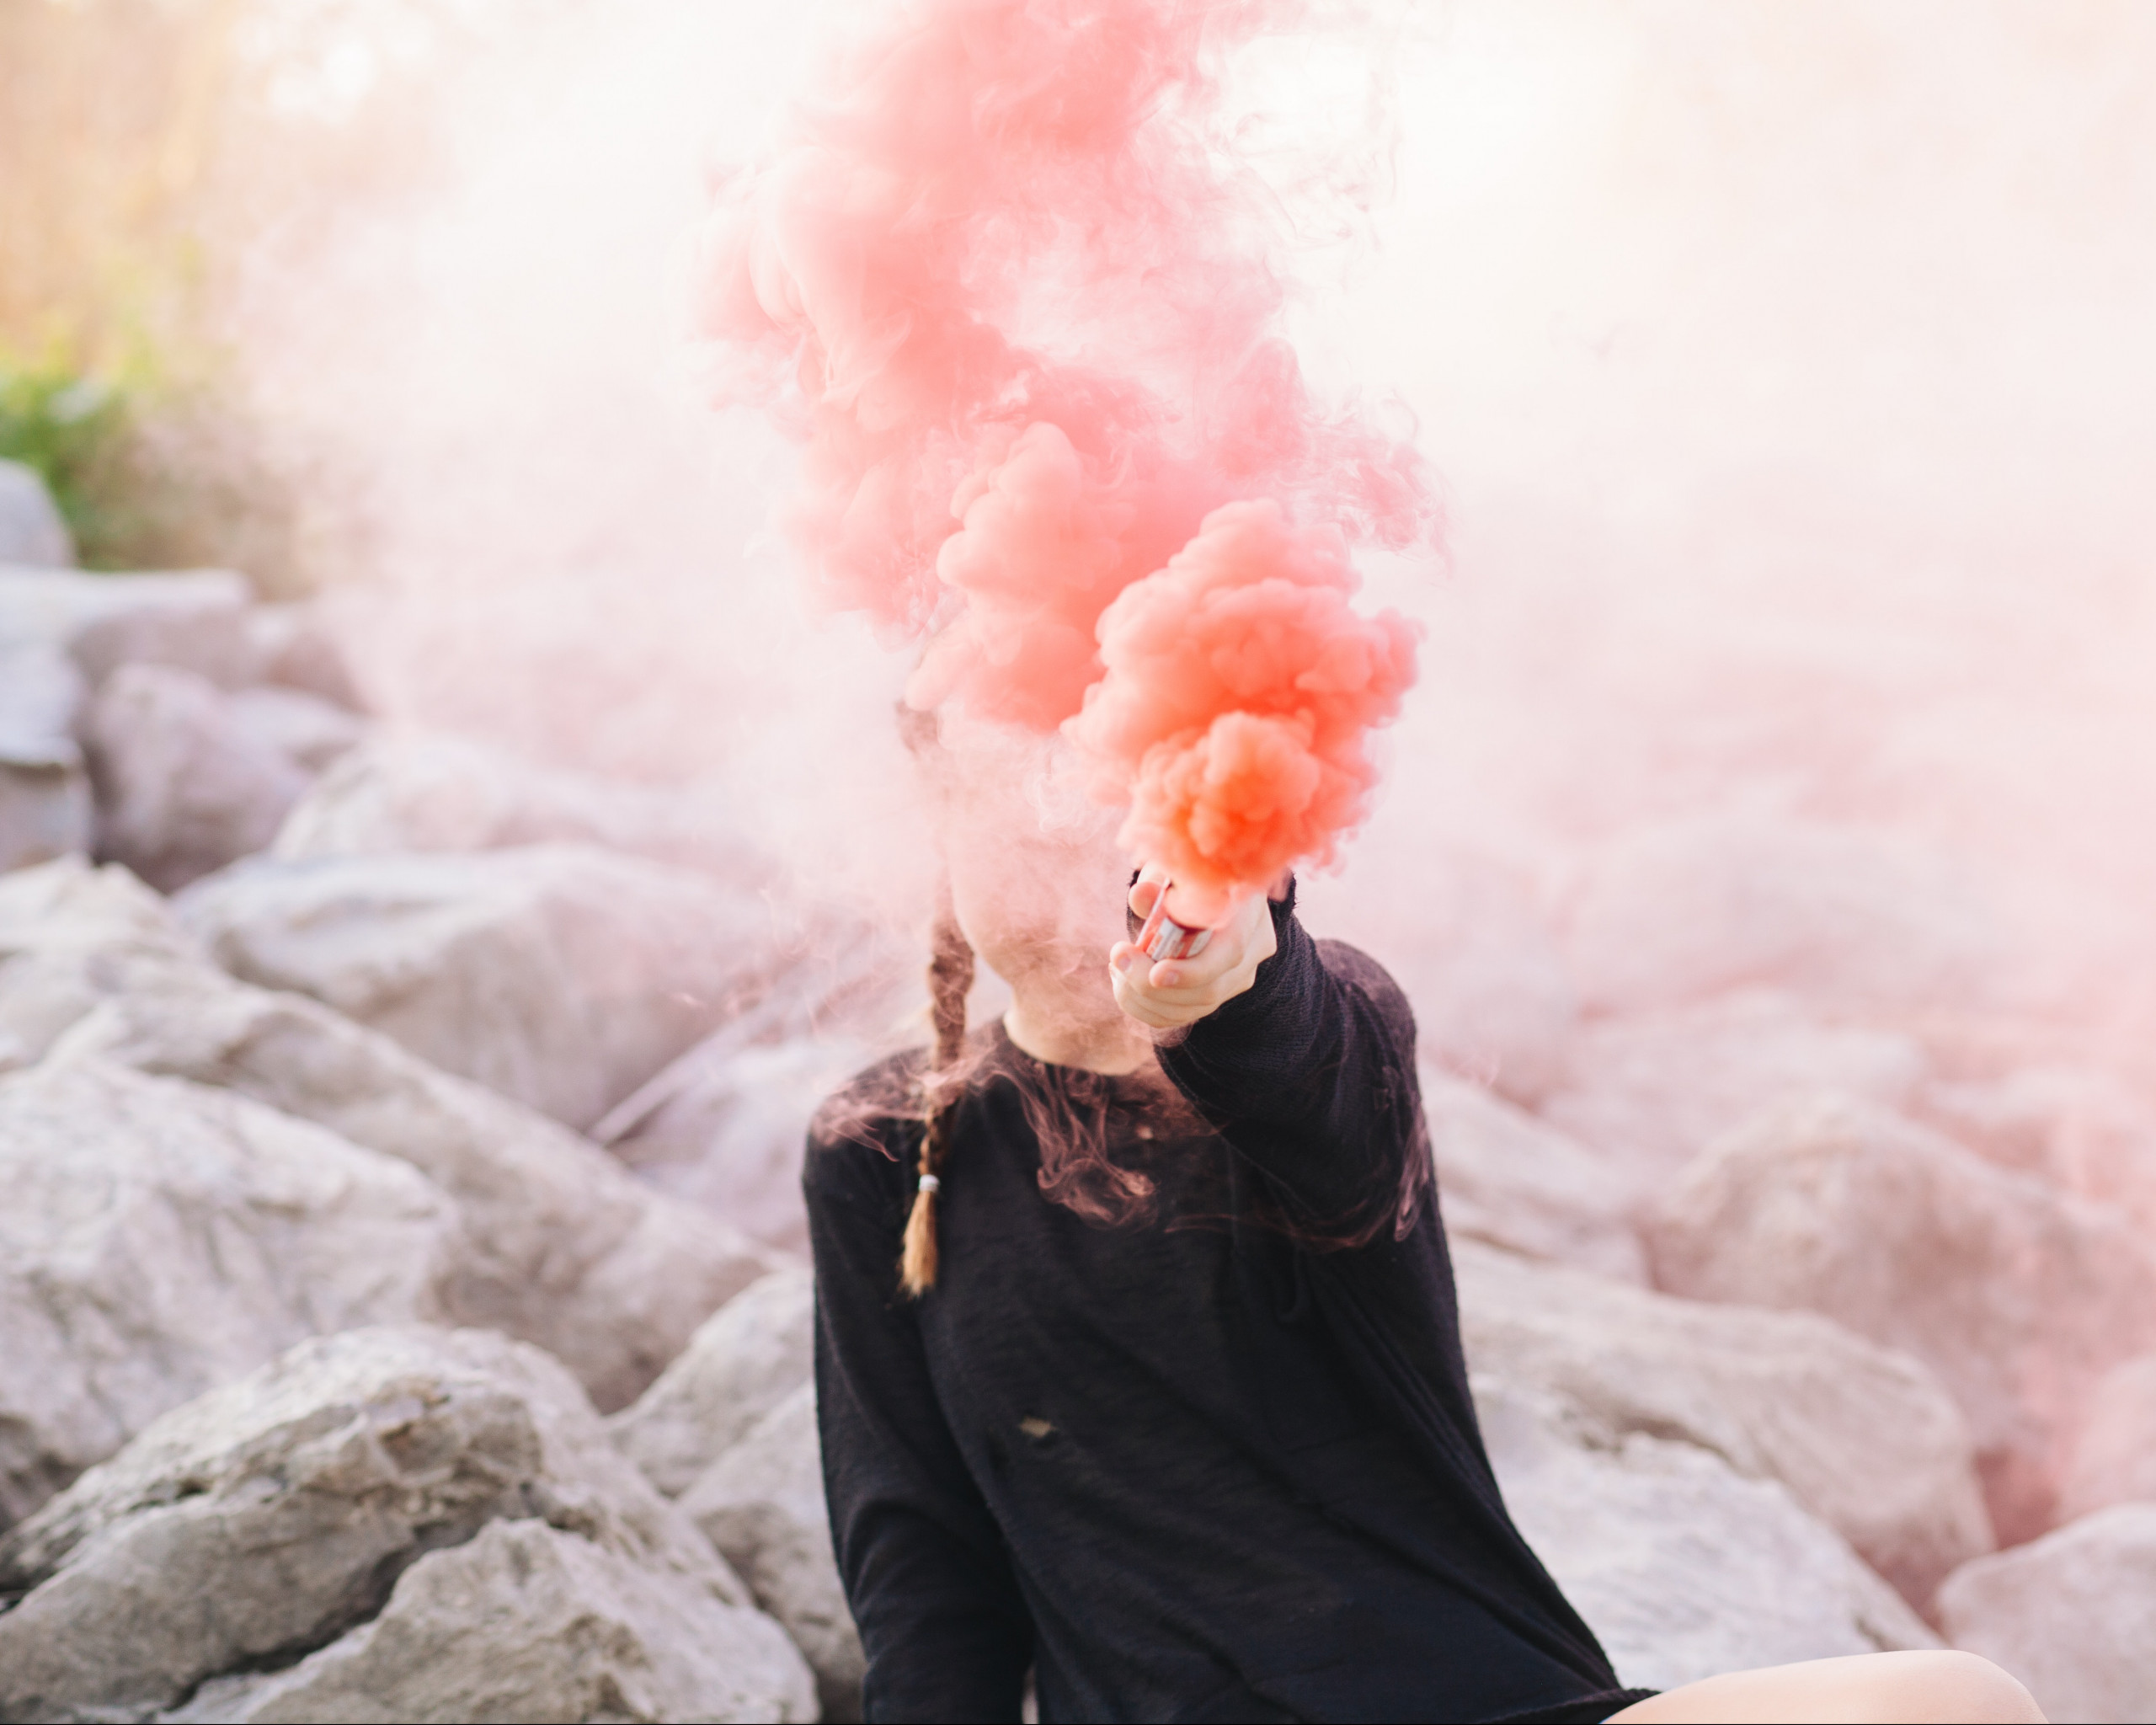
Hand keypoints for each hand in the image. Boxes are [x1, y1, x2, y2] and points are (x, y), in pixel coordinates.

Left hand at [1108, 866, 1276, 1030]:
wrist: (1202, 886)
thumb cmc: (1185, 873)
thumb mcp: (1172, 869)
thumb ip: (1158, 883)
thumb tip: (1139, 896)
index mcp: (1247, 908)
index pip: (1229, 952)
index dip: (1192, 971)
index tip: (1154, 973)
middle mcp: (1254, 946)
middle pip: (1210, 988)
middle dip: (1154, 986)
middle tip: (1117, 960)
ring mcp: (1241, 973)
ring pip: (1196, 1007)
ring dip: (1145, 998)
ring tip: (1117, 969)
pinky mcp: (1222, 990)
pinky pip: (1185, 1013)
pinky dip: (1149, 1007)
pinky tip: (1126, 984)